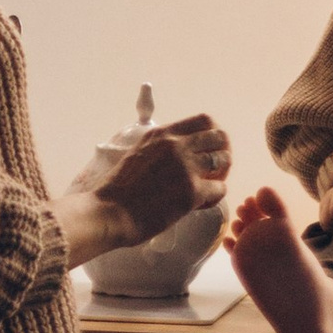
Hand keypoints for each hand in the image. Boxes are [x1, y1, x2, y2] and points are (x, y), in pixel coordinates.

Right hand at [62, 112, 230, 264]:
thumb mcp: (137, 153)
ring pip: (224, 161)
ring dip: (220, 175)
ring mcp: (185, 167)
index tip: (207, 150)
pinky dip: (213, 198)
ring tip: (207, 188)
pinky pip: (220, 189)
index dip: (212, 136)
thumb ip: (160, 148)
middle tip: (213, 171)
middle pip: (219, 137)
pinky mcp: (191, 191)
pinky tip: (199, 205)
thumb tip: (182, 152)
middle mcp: (175, 145)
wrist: (108, 212)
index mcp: (162, 134)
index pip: (204, 121)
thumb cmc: (119, 190)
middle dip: (221, 153)